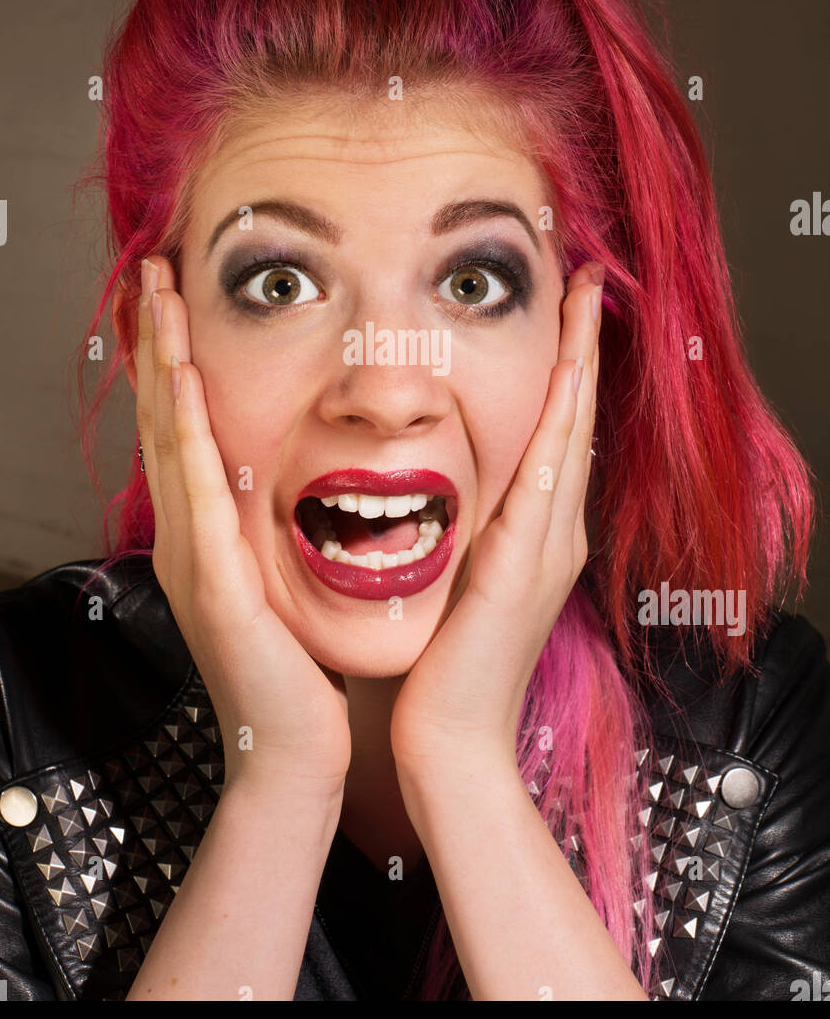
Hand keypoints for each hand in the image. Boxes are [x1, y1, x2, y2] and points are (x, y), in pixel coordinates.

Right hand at [135, 256, 351, 797]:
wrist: (295, 749)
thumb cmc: (300, 669)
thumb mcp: (285, 581)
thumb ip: (277, 529)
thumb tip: (297, 477)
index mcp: (208, 535)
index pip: (187, 431)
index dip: (175, 364)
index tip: (177, 304)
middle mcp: (187, 538)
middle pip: (166, 422)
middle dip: (157, 346)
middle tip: (154, 277)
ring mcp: (192, 558)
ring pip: (171, 441)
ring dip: (164, 367)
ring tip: (158, 304)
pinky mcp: (213, 582)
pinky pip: (195, 491)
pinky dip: (187, 432)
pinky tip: (183, 384)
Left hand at [390, 262, 602, 777]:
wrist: (448, 742)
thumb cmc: (439, 667)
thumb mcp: (452, 581)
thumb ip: (456, 534)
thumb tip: (431, 490)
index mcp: (533, 533)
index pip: (554, 430)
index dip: (563, 367)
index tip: (561, 308)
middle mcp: (553, 531)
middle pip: (576, 418)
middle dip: (582, 345)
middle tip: (587, 276)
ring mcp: (549, 547)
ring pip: (572, 433)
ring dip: (579, 363)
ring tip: (585, 299)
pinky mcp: (528, 566)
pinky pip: (549, 478)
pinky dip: (561, 424)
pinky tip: (566, 379)